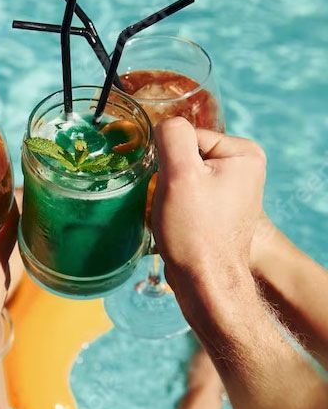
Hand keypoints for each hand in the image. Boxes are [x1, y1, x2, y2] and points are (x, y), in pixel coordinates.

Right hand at [152, 117, 266, 294]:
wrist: (205, 282)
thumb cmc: (195, 230)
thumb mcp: (180, 174)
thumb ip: (172, 136)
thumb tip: (163, 126)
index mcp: (244, 153)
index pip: (187, 137)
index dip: (167, 159)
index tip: (168, 186)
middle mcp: (245, 169)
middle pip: (185, 157)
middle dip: (168, 177)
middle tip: (169, 203)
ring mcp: (233, 192)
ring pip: (183, 178)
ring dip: (167, 194)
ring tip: (172, 216)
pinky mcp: (219, 212)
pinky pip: (187, 197)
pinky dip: (174, 207)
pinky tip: (175, 224)